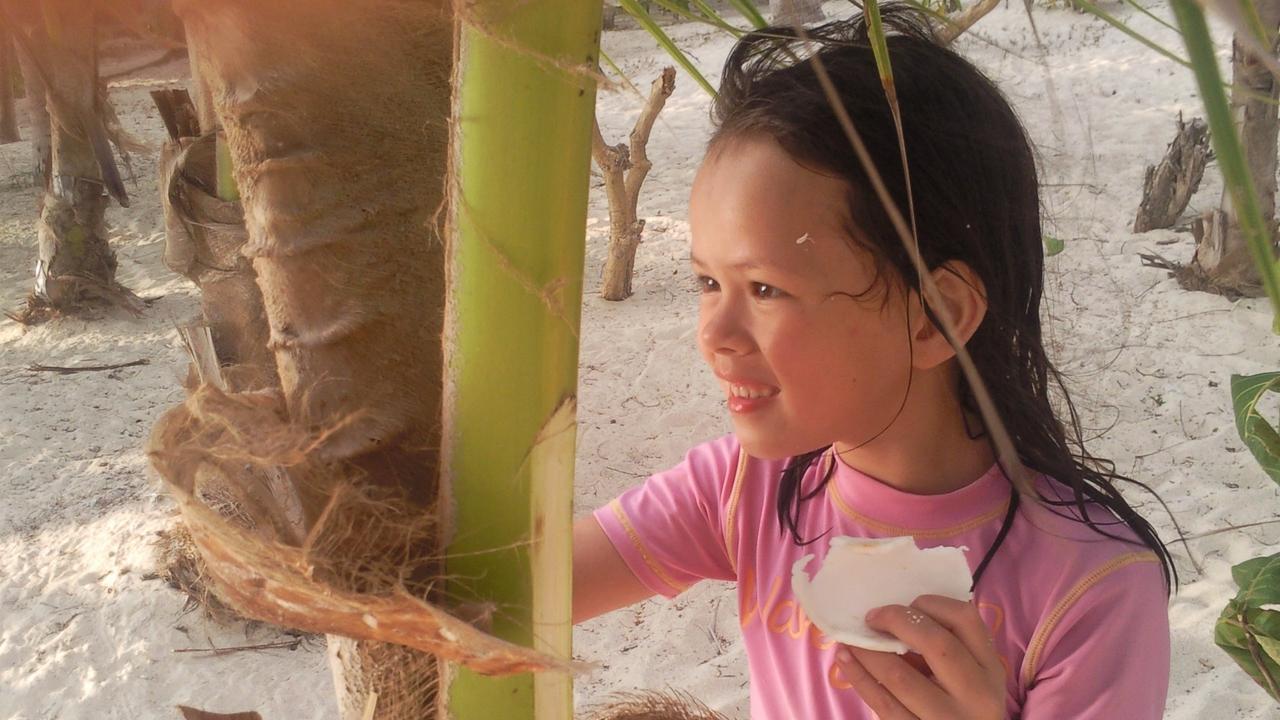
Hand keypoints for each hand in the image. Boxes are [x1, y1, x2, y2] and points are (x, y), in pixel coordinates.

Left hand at [833, 595, 1004, 719]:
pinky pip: (883, 704)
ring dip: (867, 651)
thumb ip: (947, 647)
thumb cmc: (962, 704)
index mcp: (989, 668)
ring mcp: (947, 718)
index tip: (907, 603)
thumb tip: (894, 615)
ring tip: (850, 638)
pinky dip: (859, 677)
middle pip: (937, 643)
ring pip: (900, 676)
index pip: (966, 619)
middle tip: (872, 618)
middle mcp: (976, 694)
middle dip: (897, 621)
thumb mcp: (970, 677)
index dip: (932, 603)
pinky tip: (845, 659)